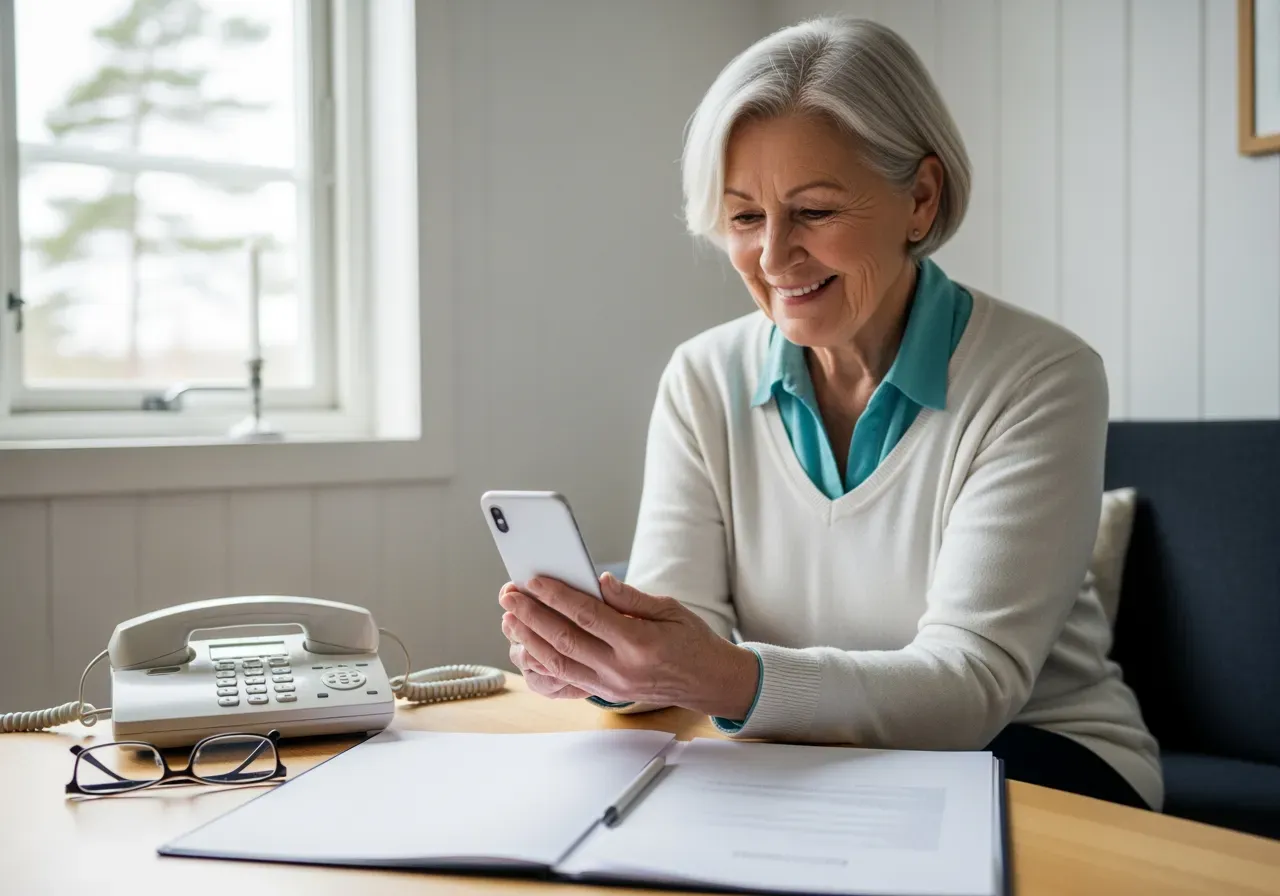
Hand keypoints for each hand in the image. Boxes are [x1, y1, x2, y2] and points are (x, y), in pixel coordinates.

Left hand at [498, 573, 758, 717]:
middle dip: (532, 616)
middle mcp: (621, 669)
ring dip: (530, 639)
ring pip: (559, 663)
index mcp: (639, 643)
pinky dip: (542, 663)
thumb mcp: (669, 609)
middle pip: (564, 640)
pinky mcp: (607, 694)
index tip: (534, 580)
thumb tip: (599, 581)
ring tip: (511, 619)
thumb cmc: (691, 641)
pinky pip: (566, 679)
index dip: (557, 596)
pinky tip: (527, 646)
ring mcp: (611, 686)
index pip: (587, 616)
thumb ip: (631, 598)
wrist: (708, 682)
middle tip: (509, 596)